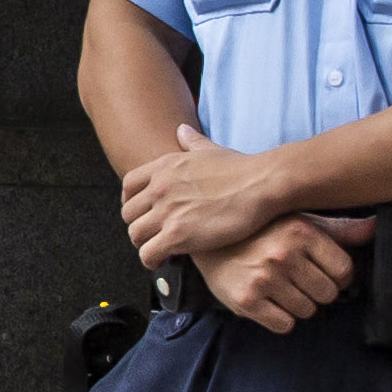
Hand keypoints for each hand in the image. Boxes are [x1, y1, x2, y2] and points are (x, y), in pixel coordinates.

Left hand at [120, 123, 298, 265]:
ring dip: (144, 244)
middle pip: (128, 212)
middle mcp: (160, 187)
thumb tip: (181, 130)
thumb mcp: (211, 150)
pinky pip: (148, 253)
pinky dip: (151, 260)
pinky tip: (163, 262)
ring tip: (158, 251)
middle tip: (152, 235)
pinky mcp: (177, 235)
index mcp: (164, 166)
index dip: (131, 202)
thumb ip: (192, 142)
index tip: (141, 213)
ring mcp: (167, 211)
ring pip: (135, 234)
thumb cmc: (244, 169)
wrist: (263, 185)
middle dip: (138, 225)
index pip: (128, 185)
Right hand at [195, 216, 375, 333]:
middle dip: (317, 291)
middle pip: (328, 294)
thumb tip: (375, 228)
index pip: (345, 271)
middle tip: (298, 279)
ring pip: (307, 311)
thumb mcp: (301, 221)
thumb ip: (340, 229)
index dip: (337, 276)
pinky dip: (280, 318)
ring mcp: (264, 279)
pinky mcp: (246, 300)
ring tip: (281, 288)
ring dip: (298, 304)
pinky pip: (284, 324)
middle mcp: (284, 254)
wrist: (208, 239)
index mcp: (302, 232)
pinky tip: (269, 301)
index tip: (322, 272)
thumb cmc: (262, 230)